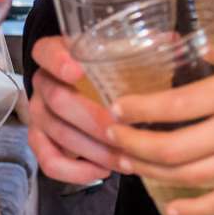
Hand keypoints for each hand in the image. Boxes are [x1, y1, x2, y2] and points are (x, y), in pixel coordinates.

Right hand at [24, 35, 127, 184]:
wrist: (86, 89)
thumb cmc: (109, 68)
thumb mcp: (121, 53)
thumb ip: (141, 47)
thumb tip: (174, 42)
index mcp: (57, 53)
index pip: (46, 52)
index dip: (58, 61)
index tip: (78, 70)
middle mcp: (43, 83)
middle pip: (57, 100)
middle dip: (92, 120)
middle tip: (123, 131)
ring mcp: (39, 114)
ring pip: (57, 134)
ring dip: (93, 150)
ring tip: (125, 159)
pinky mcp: (40, 141)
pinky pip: (49, 161)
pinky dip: (75, 172)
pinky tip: (102, 172)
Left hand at [106, 35, 213, 214]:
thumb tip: (202, 48)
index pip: (175, 104)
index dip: (139, 109)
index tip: (117, 107)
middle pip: (172, 147)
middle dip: (133, 144)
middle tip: (111, 136)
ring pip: (188, 175)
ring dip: (152, 171)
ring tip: (128, 162)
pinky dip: (192, 210)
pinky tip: (169, 208)